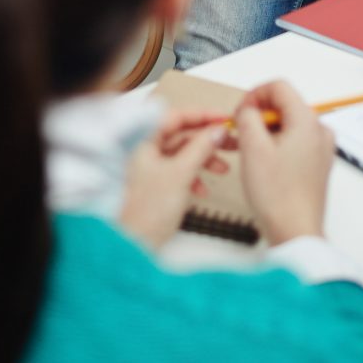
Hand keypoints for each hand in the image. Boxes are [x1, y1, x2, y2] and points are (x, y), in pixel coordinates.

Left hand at [115, 108, 229, 247]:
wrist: (132, 246)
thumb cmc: (146, 212)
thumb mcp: (180, 174)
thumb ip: (200, 148)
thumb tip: (217, 130)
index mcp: (143, 140)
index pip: (177, 116)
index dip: (204, 116)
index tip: (225, 119)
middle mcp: (143, 150)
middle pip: (181, 135)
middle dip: (207, 140)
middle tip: (230, 143)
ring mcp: (148, 168)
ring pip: (182, 154)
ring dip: (204, 160)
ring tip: (223, 169)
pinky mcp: (154, 185)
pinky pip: (178, 172)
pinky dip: (193, 177)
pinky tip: (203, 190)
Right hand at [231, 80, 333, 243]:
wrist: (296, 231)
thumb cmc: (278, 195)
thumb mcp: (252, 147)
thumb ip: (247, 116)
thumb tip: (247, 108)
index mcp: (307, 121)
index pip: (279, 87)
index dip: (255, 95)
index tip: (240, 112)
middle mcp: (320, 131)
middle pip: (285, 105)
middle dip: (259, 114)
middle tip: (241, 133)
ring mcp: (321, 148)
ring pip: (288, 124)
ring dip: (267, 130)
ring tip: (250, 151)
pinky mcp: (318, 163)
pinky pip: (295, 141)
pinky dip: (277, 144)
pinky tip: (264, 162)